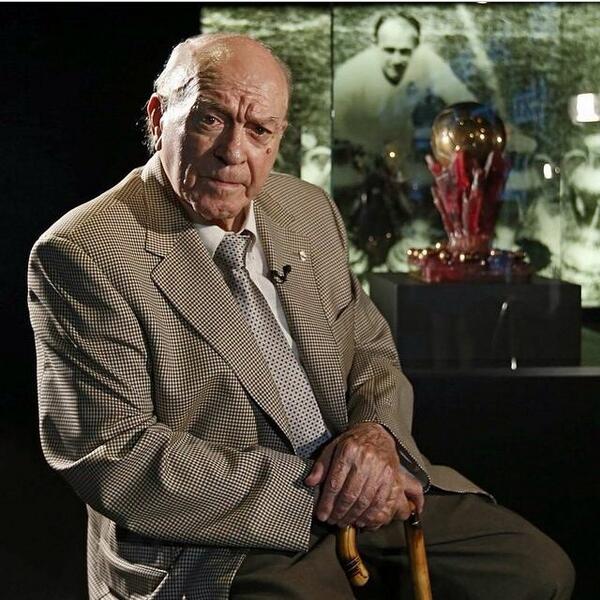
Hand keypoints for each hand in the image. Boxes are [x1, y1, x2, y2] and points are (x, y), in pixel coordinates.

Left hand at [304, 423, 423, 529]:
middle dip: (339, 512)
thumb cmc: (352, 442)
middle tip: (332, 521)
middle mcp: (365, 459)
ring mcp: (379, 468)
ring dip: (352, 516)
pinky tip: (361, 520)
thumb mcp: (333, 447)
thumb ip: (321, 465)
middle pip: (349, 494)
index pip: (334, 482)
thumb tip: (310, 482)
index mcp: (348, 450)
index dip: (327, 502)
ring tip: (344, 522)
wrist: (377, 432)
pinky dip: (369, 514)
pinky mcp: (390, 476)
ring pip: (364, 500)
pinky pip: (380, 501)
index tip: (322, 514)